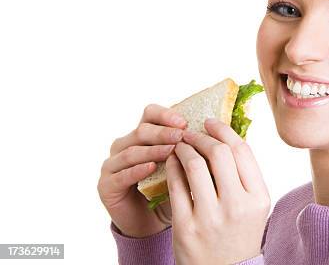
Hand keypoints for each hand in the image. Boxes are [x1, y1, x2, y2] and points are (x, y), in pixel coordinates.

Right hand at [97, 104, 186, 237]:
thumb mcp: (182, 167)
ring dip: (153, 150)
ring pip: (131, 151)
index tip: (184, 122)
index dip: (165, 115)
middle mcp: (123, 146)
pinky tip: (151, 168)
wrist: (151, 224)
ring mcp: (112, 165)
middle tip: (181, 136)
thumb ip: (191, 151)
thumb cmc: (170, 191)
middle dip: (163, 132)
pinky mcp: (106, 186)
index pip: (149, 114)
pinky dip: (137, 170)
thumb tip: (212, 136)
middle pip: (141, 130)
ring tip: (171, 151)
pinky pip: (121, 174)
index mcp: (141, 136)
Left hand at [167, 118, 269, 264]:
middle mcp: (237, 205)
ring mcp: (210, 217)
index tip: (211, 122)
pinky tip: (171, 162)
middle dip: (201, 136)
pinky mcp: (186, 227)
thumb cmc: (239, 235)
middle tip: (191, 133)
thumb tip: (225, 136)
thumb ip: (244, 175)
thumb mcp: (254, 206)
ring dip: (183, 148)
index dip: (223, 130)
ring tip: (179, 145)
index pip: (241, 150)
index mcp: (258, 197)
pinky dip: (171, 167)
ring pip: (194, 165)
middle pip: (218, 153)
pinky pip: (175, 185)